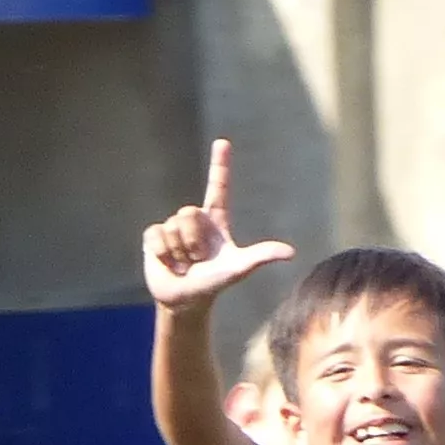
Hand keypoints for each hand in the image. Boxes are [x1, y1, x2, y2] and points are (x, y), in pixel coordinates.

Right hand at [144, 140, 295, 312]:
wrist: (185, 302)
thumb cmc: (213, 284)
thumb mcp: (238, 268)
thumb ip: (261, 256)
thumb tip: (291, 253)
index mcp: (215, 220)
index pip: (219, 187)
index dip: (220, 165)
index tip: (223, 142)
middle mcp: (194, 219)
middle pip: (189, 212)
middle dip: (192, 241)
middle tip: (197, 259)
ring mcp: (173, 226)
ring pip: (173, 226)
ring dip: (179, 252)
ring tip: (184, 264)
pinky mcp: (154, 236)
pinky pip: (156, 235)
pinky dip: (164, 253)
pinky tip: (168, 264)